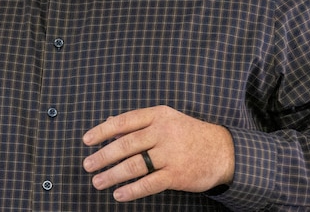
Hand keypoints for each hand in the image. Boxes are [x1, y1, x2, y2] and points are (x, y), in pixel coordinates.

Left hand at [82, 105, 234, 202]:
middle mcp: (163, 132)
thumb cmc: (187, 133)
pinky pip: (149, 183)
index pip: (123, 121)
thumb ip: (137, 122)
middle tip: (87, 165)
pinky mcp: (177, 175)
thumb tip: (108, 122)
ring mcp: (171, 154)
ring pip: (135, 165)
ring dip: (113, 174)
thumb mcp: (165, 119)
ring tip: (98, 181)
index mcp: (157, 115)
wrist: (222, 150)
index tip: (86, 140)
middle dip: (103, 156)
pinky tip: (118, 194)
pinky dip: (132, 190)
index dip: (102, 131)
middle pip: (126, 144)